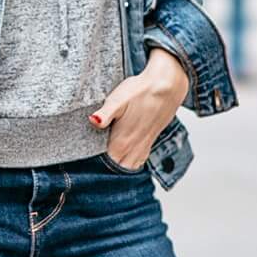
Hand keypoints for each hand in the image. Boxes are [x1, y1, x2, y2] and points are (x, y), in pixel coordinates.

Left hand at [90, 49, 188, 170]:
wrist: (167, 86)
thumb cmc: (141, 91)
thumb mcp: (118, 100)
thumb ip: (105, 114)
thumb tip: (93, 121)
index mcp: (122, 142)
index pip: (106, 165)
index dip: (96, 166)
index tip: (88, 162)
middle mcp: (133, 147)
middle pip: (117, 169)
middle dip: (107, 170)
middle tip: (96, 163)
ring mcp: (144, 145)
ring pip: (130, 167)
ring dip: (120, 166)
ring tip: (110, 160)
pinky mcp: (151, 139)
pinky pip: (140, 160)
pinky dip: (132, 162)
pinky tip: (126, 155)